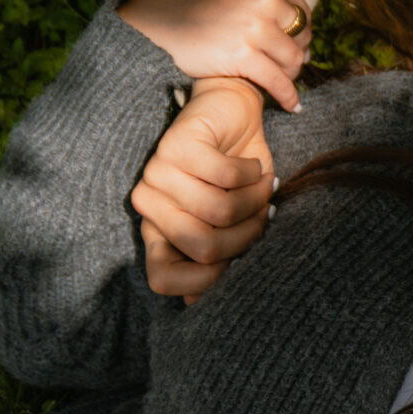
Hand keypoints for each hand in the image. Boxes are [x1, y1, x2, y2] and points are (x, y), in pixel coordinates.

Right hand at [117, 0, 312, 110]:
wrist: (149, 25)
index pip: (301, 8)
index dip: (299, 28)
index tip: (293, 41)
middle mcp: (265, 0)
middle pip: (301, 34)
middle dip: (297, 51)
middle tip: (288, 65)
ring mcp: (255, 28)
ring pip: (293, 59)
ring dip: (291, 74)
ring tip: (284, 81)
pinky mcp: (243, 56)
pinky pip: (278, 81)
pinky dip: (288, 96)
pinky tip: (291, 105)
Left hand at [131, 78, 272, 304]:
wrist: (233, 110)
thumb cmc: (236, 172)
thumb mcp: (234, 220)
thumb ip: (220, 256)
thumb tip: (200, 303)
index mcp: (157, 230)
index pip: (160, 278)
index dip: (205, 281)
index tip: (238, 264)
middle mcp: (149, 205)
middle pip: (203, 248)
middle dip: (247, 235)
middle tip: (263, 216)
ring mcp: (157, 173)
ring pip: (218, 213)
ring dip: (255, 201)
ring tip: (262, 187)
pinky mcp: (175, 145)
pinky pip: (224, 178)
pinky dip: (253, 174)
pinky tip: (253, 166)